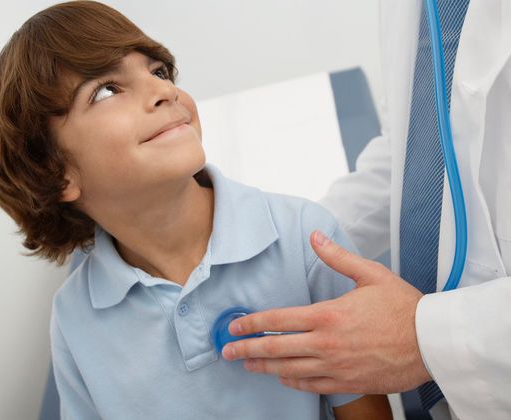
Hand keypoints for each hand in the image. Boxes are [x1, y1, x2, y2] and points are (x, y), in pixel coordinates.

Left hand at [221, 230, 431, 394]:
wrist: (432, 342)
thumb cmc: (402, 306)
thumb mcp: (370, 274)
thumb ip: (337, 256)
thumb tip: (315, 237)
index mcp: (328, 314)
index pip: (279, 320)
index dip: (252, 324)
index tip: (235, 326)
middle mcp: (326, 343)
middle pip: (276, 349)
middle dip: (247, 350)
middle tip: (227, 351)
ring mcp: (336, 366)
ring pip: (290, 370)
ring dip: (264, 367)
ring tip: (247, 365)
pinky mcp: (347, 382)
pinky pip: (311, 386)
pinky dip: (293, 382)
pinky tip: (282, 378)